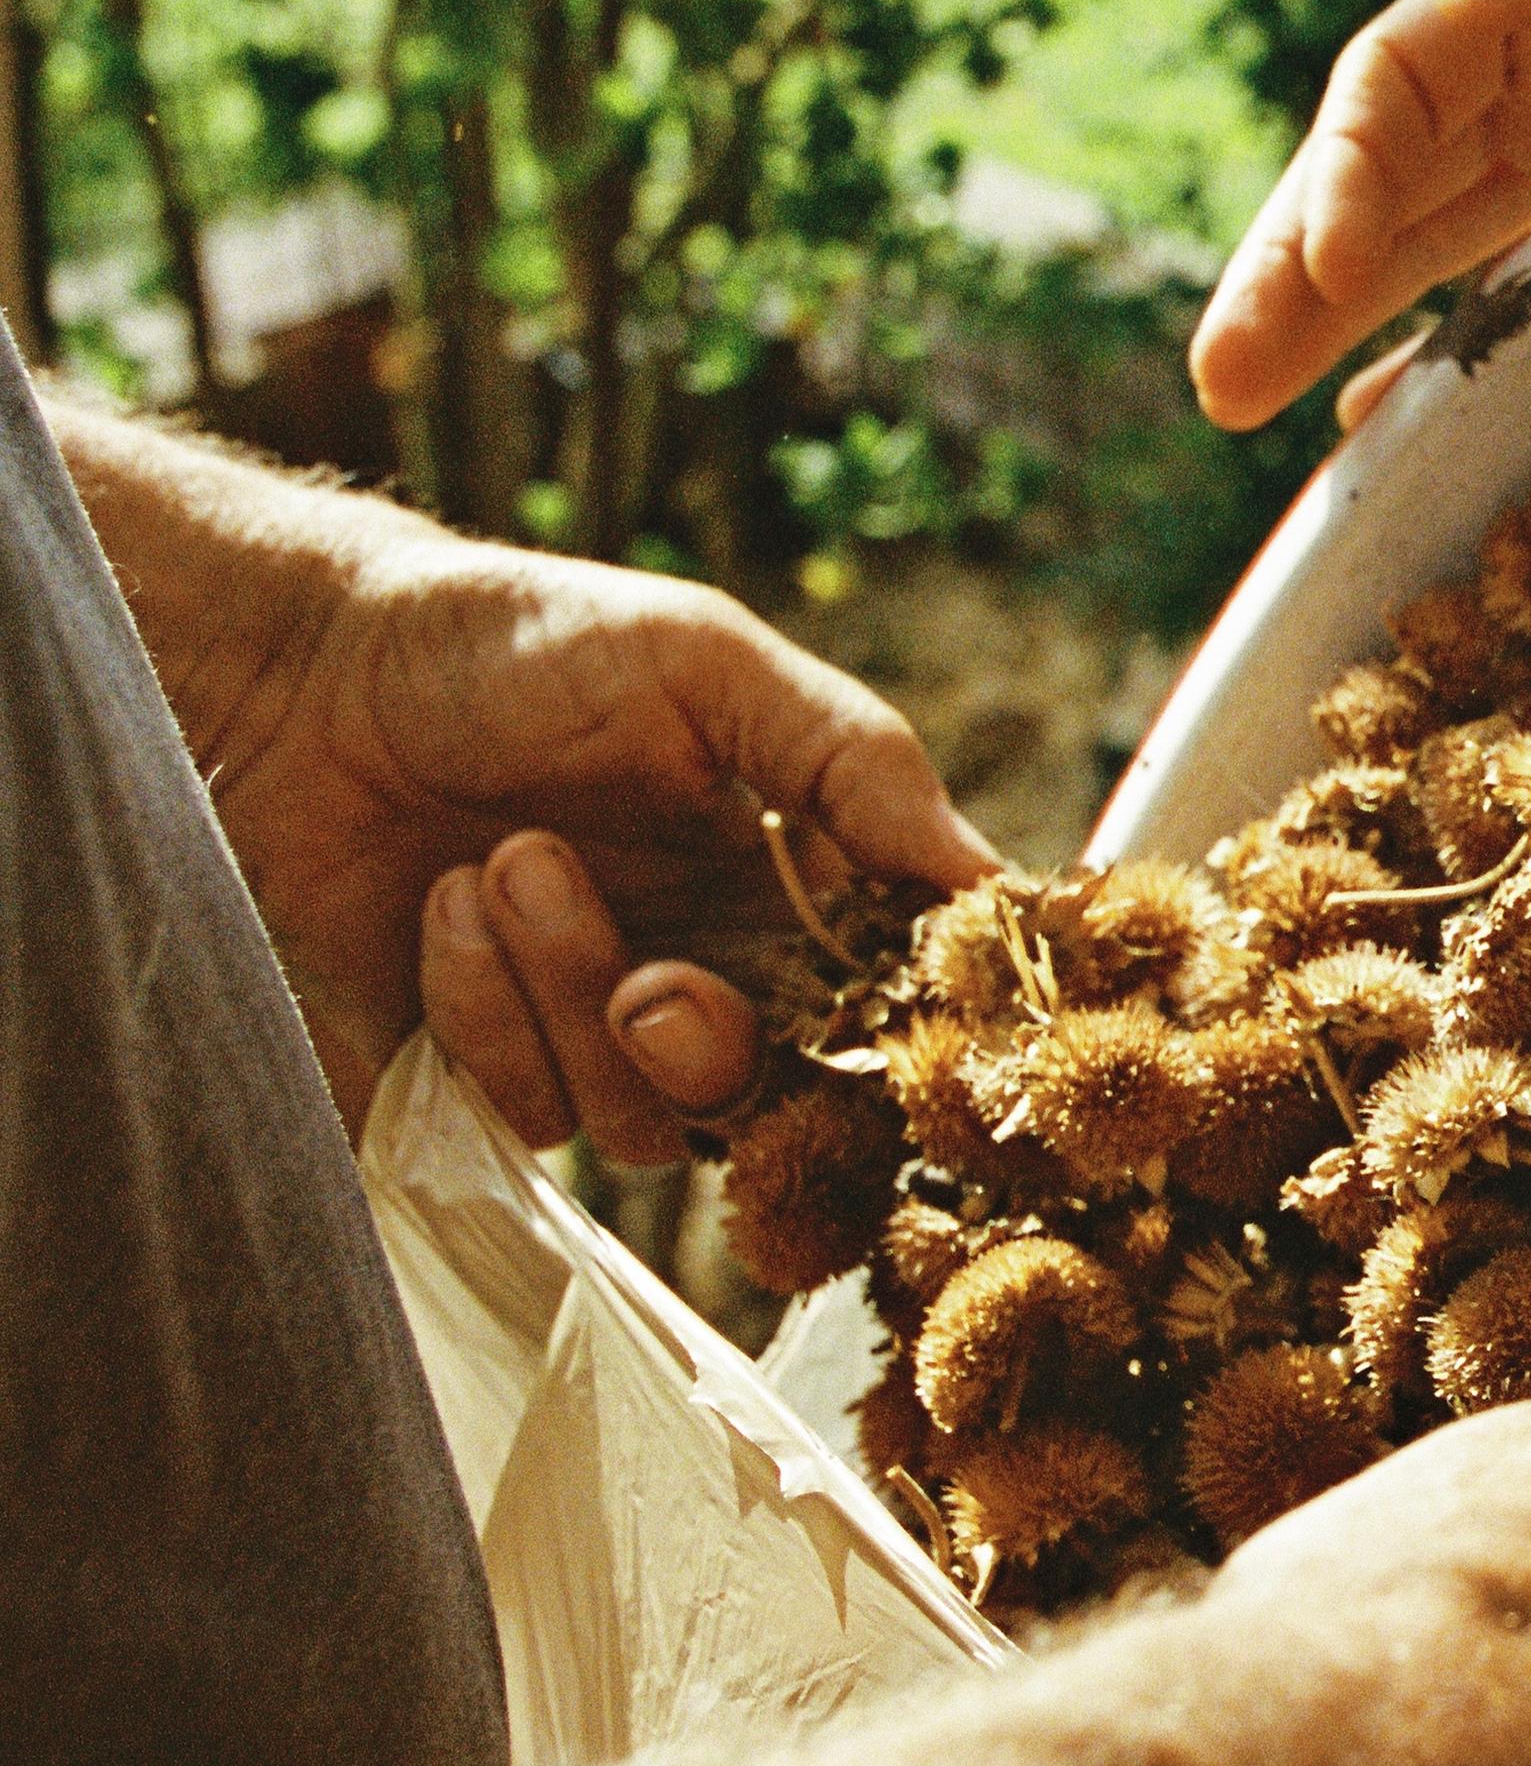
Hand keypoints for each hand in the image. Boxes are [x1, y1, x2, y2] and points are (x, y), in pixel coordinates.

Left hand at [223, 516, 990, 1155]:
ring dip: (569, 992)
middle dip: (714, 1048)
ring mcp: (603, 1032)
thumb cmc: (519, 645)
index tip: (876, 1013)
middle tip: (653, 984)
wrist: (306, 677)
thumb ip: (854, 763)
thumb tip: (989, 879)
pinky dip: (480, 1006)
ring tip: (505, 865)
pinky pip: (528, 1106)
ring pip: (652, 1120)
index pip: (897, 997)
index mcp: (798, 881)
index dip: (900, 1029)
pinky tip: (441, 906)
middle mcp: (721, 969)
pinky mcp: (494, 1069)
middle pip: (784, 1100)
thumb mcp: (708, 662)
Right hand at [1191, 0, 1530, 430]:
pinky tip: (1384, 445)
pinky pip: (1511, 313)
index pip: (1391, 86)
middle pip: (1371, 185)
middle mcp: (1527, 90)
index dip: (1340, 173)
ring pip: (1415, 259)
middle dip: (1286, 278)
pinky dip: (1443, 372)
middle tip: (1217, 381)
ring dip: (1330, 334)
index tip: (1325, 267)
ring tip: (1247, 406)